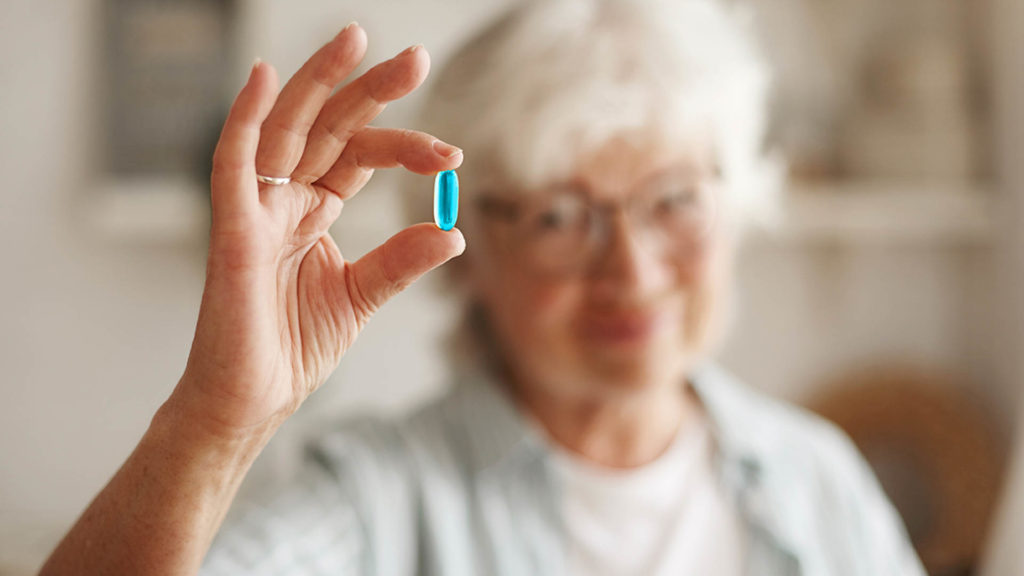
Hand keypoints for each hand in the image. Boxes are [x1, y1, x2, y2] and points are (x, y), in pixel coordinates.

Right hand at [172, 24, 464, 438]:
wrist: (254, 400)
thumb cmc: (293, 347)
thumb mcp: (362, 296)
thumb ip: (401, 261)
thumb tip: (451, 233)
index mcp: (313, 211)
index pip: (359, 156)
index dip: (405, 147)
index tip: (452, 158)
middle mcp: (284, 199)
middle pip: (329, 127)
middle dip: (370, 91)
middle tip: (416, 59)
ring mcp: (256, 209)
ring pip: (286, 128)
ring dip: (320, 82)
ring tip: (357, 39)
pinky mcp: (231, 230)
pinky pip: (232, 162)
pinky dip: (243, 118)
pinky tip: (264, 76)